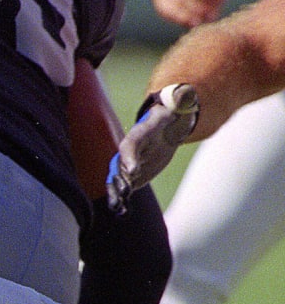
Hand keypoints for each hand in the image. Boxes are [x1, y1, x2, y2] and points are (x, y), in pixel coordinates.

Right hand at [106, 83, 198, 214]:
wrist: (163, 130)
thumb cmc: (167, 117)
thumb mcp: (174, 108)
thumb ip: (179, 101)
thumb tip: (186, 93)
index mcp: (137, 136)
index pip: (130, 145)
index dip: (129, 157)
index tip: (132, 169)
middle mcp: (128, 152)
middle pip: (119, 165)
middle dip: (119, 178)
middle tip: (124, 190)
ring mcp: (128, 164)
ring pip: (117, 179)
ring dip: (116, 193)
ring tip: (117, 207)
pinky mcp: (133, 176)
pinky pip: (124, 188)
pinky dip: (120, 199)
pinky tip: (121, 211)